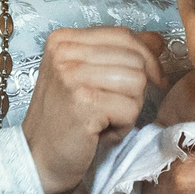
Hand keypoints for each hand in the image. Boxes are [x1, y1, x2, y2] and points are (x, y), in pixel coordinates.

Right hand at [21, 28, 164, 193]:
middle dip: (135, 89)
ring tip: (104, 119)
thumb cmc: (63, 120)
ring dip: (129, 108)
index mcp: (63, 40)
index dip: (146, 59)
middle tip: (112, 109)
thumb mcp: (86, 76)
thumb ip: (118, 54)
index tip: (151, 80)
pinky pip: (132, 108)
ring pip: (138, 82)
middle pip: (134, 59)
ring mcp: (72, 76)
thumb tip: (157, 40)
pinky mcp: (84, 103)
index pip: (123, 35)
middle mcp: (64, 52)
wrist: (37, 159)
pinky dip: (122, 127)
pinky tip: (99, 132)